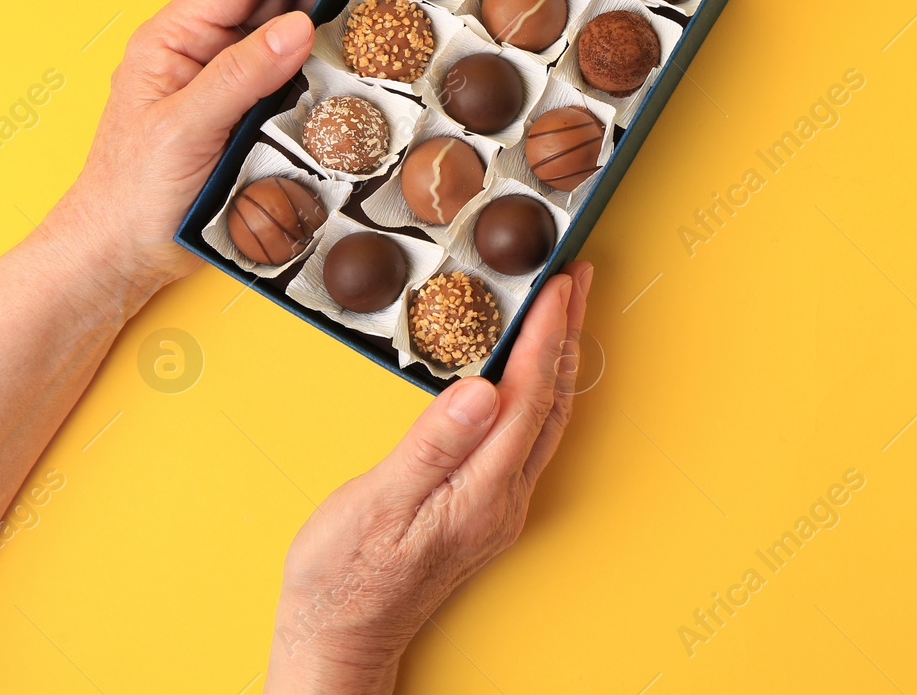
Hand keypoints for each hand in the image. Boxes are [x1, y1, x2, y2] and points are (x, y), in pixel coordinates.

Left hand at [48, 0, 368, 301]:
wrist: (122, 254)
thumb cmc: (132, 193)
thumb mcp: (182, 129)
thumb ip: (238, 76)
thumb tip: (297, 28)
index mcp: (174, 36)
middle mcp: (203, 48)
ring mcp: (229, 78)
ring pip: (288, 27)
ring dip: (334, 9)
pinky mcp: (250, 111)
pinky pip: (296, 71)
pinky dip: (330, 57)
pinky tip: (361, 52)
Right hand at [265, 262, 592, 694]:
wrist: (339, 639)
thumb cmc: (344, 577)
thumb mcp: (377, 503)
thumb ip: (433, 445)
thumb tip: (482, 391)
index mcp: (482, 490)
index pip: (528, 396)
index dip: (545, 335)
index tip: (556, 286)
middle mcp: (505, 497)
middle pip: (551, 401)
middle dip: (568, 334)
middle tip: (576, 278)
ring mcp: (500, 505)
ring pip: (546, 418)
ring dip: (559, 358)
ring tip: (566, 309)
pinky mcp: (487, 508)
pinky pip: (530, 435)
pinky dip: (539, 390)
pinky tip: (532, 372)